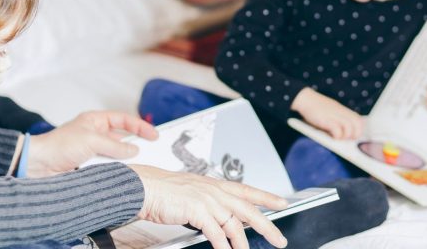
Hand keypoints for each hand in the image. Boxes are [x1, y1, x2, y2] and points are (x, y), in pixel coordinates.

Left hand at [28, 111, 157, 176]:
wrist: (38, 166)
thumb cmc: (58, 146)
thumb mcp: (91, 141)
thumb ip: (115, 146)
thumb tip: (133, 151)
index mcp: (95, 121)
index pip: (123, 120)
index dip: (139, 126)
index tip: (153, 135)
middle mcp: (94, 134)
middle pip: (121, 138)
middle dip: (135, 144)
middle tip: (151, 150)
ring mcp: (91, 151)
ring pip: (115, 154)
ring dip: (123, 159)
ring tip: (137, 164)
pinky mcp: (88, 166)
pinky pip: (107, 167)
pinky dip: (114, 170)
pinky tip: (121, 174)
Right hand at [130, 164, 287, 248]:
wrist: (145, 187)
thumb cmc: (163, 191)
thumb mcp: (192, 193)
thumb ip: (208, 202)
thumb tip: (220, 216)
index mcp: (214, 184)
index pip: (246, 190)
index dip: (266, 196)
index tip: (281, 202)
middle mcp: (214, 190)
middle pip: (248, 209)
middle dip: (266, 225)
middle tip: (279, 239)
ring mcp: (207, 199)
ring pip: (234, 224)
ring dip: (242, 243)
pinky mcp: (197, 210)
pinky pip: (215, 233)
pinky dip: (223, 247)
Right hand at [291, 87, 363, 138]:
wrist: (305, 98)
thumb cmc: (315, 107)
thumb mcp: (330, 110)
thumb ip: (338, 118)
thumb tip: (344, 133)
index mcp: (343, 109)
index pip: (358, 119)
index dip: (359, 129)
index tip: (357, 136)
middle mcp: (341, 112)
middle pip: (357, 124)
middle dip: (355, 134)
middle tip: (349, 139)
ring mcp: (334, 115)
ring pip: (349, 128)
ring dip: (345, 136)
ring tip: (339, 138)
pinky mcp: (327, 120)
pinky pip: (338, 131)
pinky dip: (337, 136)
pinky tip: (332, 136)